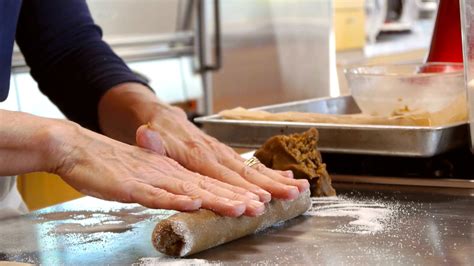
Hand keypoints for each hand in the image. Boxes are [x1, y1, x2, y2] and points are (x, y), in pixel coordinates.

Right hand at [52, 122, 265, 216]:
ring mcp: (151, 177)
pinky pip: (156, 193)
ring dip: (216, 199)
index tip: (257, 202)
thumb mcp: (147, 173)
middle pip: (208, 187)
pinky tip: (193, 202)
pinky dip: (175, 198)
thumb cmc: (112, 164)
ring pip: (189, 190)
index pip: (210, 183)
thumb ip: (167, 182)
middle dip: (236, 198)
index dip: (234, 192)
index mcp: (174, 171)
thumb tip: (191, 194)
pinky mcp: (130, 185)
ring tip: (240, 208)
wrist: (78, 148)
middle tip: (261, 208)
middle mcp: (168, 172)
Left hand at [135, 106, 308, 202]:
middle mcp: (217, 153)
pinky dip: (274, 173)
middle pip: (246, 173)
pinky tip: (290, 179)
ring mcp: (226, 154)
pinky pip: (254, 166)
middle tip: (289, 197)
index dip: (240, 189)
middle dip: (269, 186)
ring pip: (255, 169)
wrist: (166, 119)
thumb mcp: (151, 138)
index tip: (258, 200)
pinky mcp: (230, 157)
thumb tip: (145, 135)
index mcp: (199, 154)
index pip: (222, 175)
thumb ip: (151, 142)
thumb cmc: (160, 134)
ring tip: (299, 189)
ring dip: (278, 180)